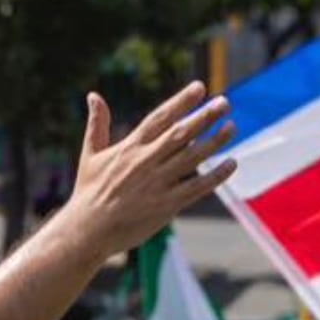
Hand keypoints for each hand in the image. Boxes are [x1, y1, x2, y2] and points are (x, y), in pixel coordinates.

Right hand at [59, 83, 236, 257]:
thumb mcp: (90, 154)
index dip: (181, 101)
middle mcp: (145, 162)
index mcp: (129, 147)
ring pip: (193, 158)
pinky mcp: (166, 205)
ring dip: (215, 141)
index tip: (200, 88)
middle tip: (225, 102)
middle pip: (181, 133)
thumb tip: (93, 94)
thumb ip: (97, 124)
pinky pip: (198, 187)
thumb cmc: (88, 192)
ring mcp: (157, 184)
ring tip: (231, 127)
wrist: (88, 231)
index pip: (160, 117)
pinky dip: (216, 175)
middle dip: (205, 116)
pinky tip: (231, 163)